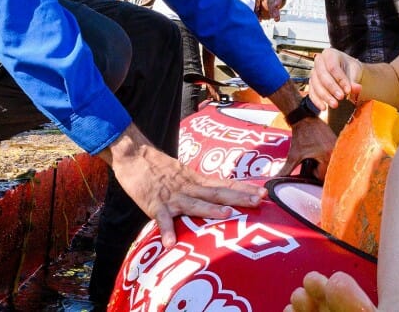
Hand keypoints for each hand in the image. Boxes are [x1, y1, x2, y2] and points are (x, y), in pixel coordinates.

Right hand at [100, 123, 266, 247]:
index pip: (225, 184)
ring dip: (210, 210)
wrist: (133, 155)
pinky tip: (171, 243)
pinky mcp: (154, 203)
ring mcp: (172, 196)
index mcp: (196, 181)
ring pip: (194, 203)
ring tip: (228, 215)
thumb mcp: (184, 175)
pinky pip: (162, 219)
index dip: (244, 189)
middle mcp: (189, 187)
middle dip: (239, 198)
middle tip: (259, 200)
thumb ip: (199, 187)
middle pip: (217, 193)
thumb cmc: (158, 168)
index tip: (265, 192)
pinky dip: (166, 230)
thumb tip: (218, 199)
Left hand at [277, 116, 336, 180]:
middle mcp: (335, 151)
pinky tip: (318, 150)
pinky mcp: (337, 140)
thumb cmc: (300, 135)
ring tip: (313, 154)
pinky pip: (333, 154)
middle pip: (328, 170)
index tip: (308, 166)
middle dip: (318, 168)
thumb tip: (278, 179)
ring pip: (331, 162)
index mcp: (327, 156)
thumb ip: (286, 170)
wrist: (304, 118)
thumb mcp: (293, 155)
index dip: (314, 174)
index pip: (324, 176)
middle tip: (310, 160)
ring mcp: (337, 145)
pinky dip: (326, 155)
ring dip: (322, 162)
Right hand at [308, 48, 362, 109]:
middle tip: (341, 98)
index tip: (348, 90)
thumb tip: (357, 88)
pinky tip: (324, 108)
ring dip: (325, 96)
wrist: (346, 71)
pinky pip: (311, 92)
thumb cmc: (350, 69)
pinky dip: (317, 101)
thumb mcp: (354, 72)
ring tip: (335, 105)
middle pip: (322, 75)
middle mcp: (319, 61)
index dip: (340, 79)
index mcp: (329, 54)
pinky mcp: (312, 83)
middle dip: (332, 88)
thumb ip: (354, 81)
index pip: (333, 67)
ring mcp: (313, 72)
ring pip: (316, 84)